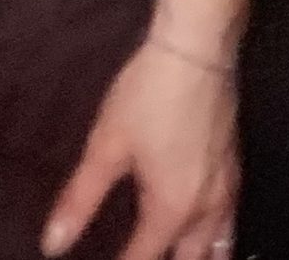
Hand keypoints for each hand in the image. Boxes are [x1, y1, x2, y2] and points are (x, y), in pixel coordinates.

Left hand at [42, 34, 236, 259]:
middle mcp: (205, 209)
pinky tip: (207, 230)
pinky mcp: (236, 165)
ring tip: (180, 259)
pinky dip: (218, 238)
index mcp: (171, 210)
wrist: (197, 50)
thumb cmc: (148, 96)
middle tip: (142, 258)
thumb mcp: (106, 146)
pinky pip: (231, 220)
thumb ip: (80, 199)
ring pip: (220, 245)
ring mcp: (227, 187)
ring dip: (199, 259)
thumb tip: (52, 245)